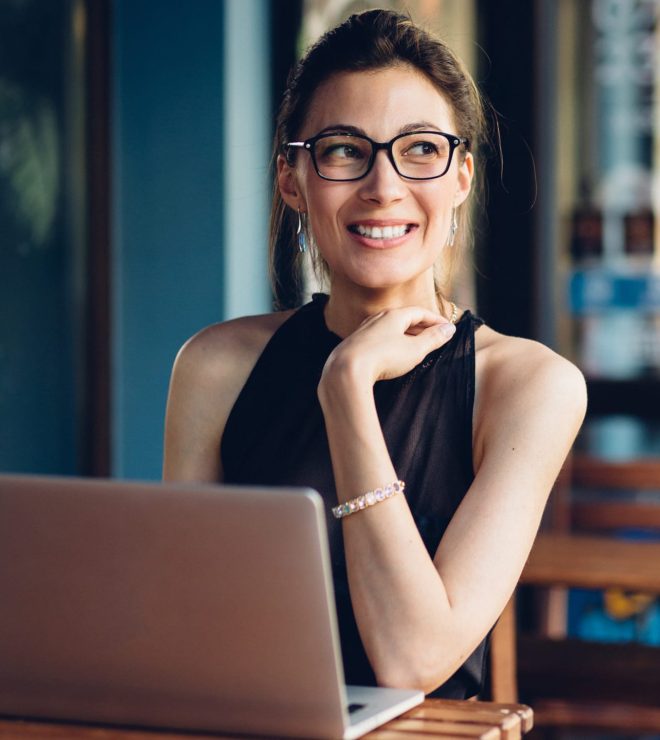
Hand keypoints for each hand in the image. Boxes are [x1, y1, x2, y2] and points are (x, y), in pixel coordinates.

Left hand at [321, 306, 455, 388]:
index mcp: (394, 316)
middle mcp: (377, 318)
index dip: (435, 319)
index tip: (447, 327)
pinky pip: (378, 338)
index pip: (419, 312)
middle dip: (421, 326)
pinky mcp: (355, 344)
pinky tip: (393, 354)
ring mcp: (364, 330)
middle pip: (404, 318)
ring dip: (406, 334)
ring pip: (389, 328)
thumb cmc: (384, 357)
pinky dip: (391, 342)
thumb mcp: (415, 350)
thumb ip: (433, 339)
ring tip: (417, 345)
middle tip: (435, 335)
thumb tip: (449, 328)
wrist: (347, 370)